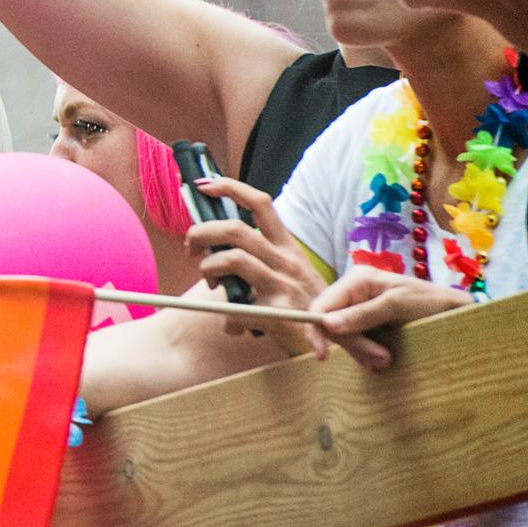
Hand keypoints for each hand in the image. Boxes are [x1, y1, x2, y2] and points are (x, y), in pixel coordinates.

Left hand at [183, 176, 324, 356]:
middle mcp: (286, 260)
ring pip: (233, 259)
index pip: (261, 204)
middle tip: (192, 247)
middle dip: (203, 232)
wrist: (335, 341)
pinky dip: (227, 317)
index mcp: (287, 247)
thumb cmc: (305, 306)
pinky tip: (232, 325)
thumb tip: (214, 251)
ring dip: (208, 267)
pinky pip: (238, 309)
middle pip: (236, 229)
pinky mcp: (279, 312)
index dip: (231, 188)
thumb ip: (256, 259)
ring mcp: (283, 285)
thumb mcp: (289, 273)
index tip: (204, 185)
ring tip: (210, 280)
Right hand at [302, 269, 473, 370]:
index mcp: (357, 280)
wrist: (459, 316)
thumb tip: (326, 325)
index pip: (321, 305)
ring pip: (343, 338)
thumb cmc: (432, 303)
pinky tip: (384, 360)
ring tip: (388, 361)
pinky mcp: (369, 326)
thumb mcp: (397, 306)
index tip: (323, 355)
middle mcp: (354, 293)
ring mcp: (360, 311)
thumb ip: (363, 314)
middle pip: (331, 325)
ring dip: (363, 353)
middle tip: (382, 360)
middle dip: (354, 345)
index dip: (316, 329)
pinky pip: (356, 345)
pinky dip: (367, 356)